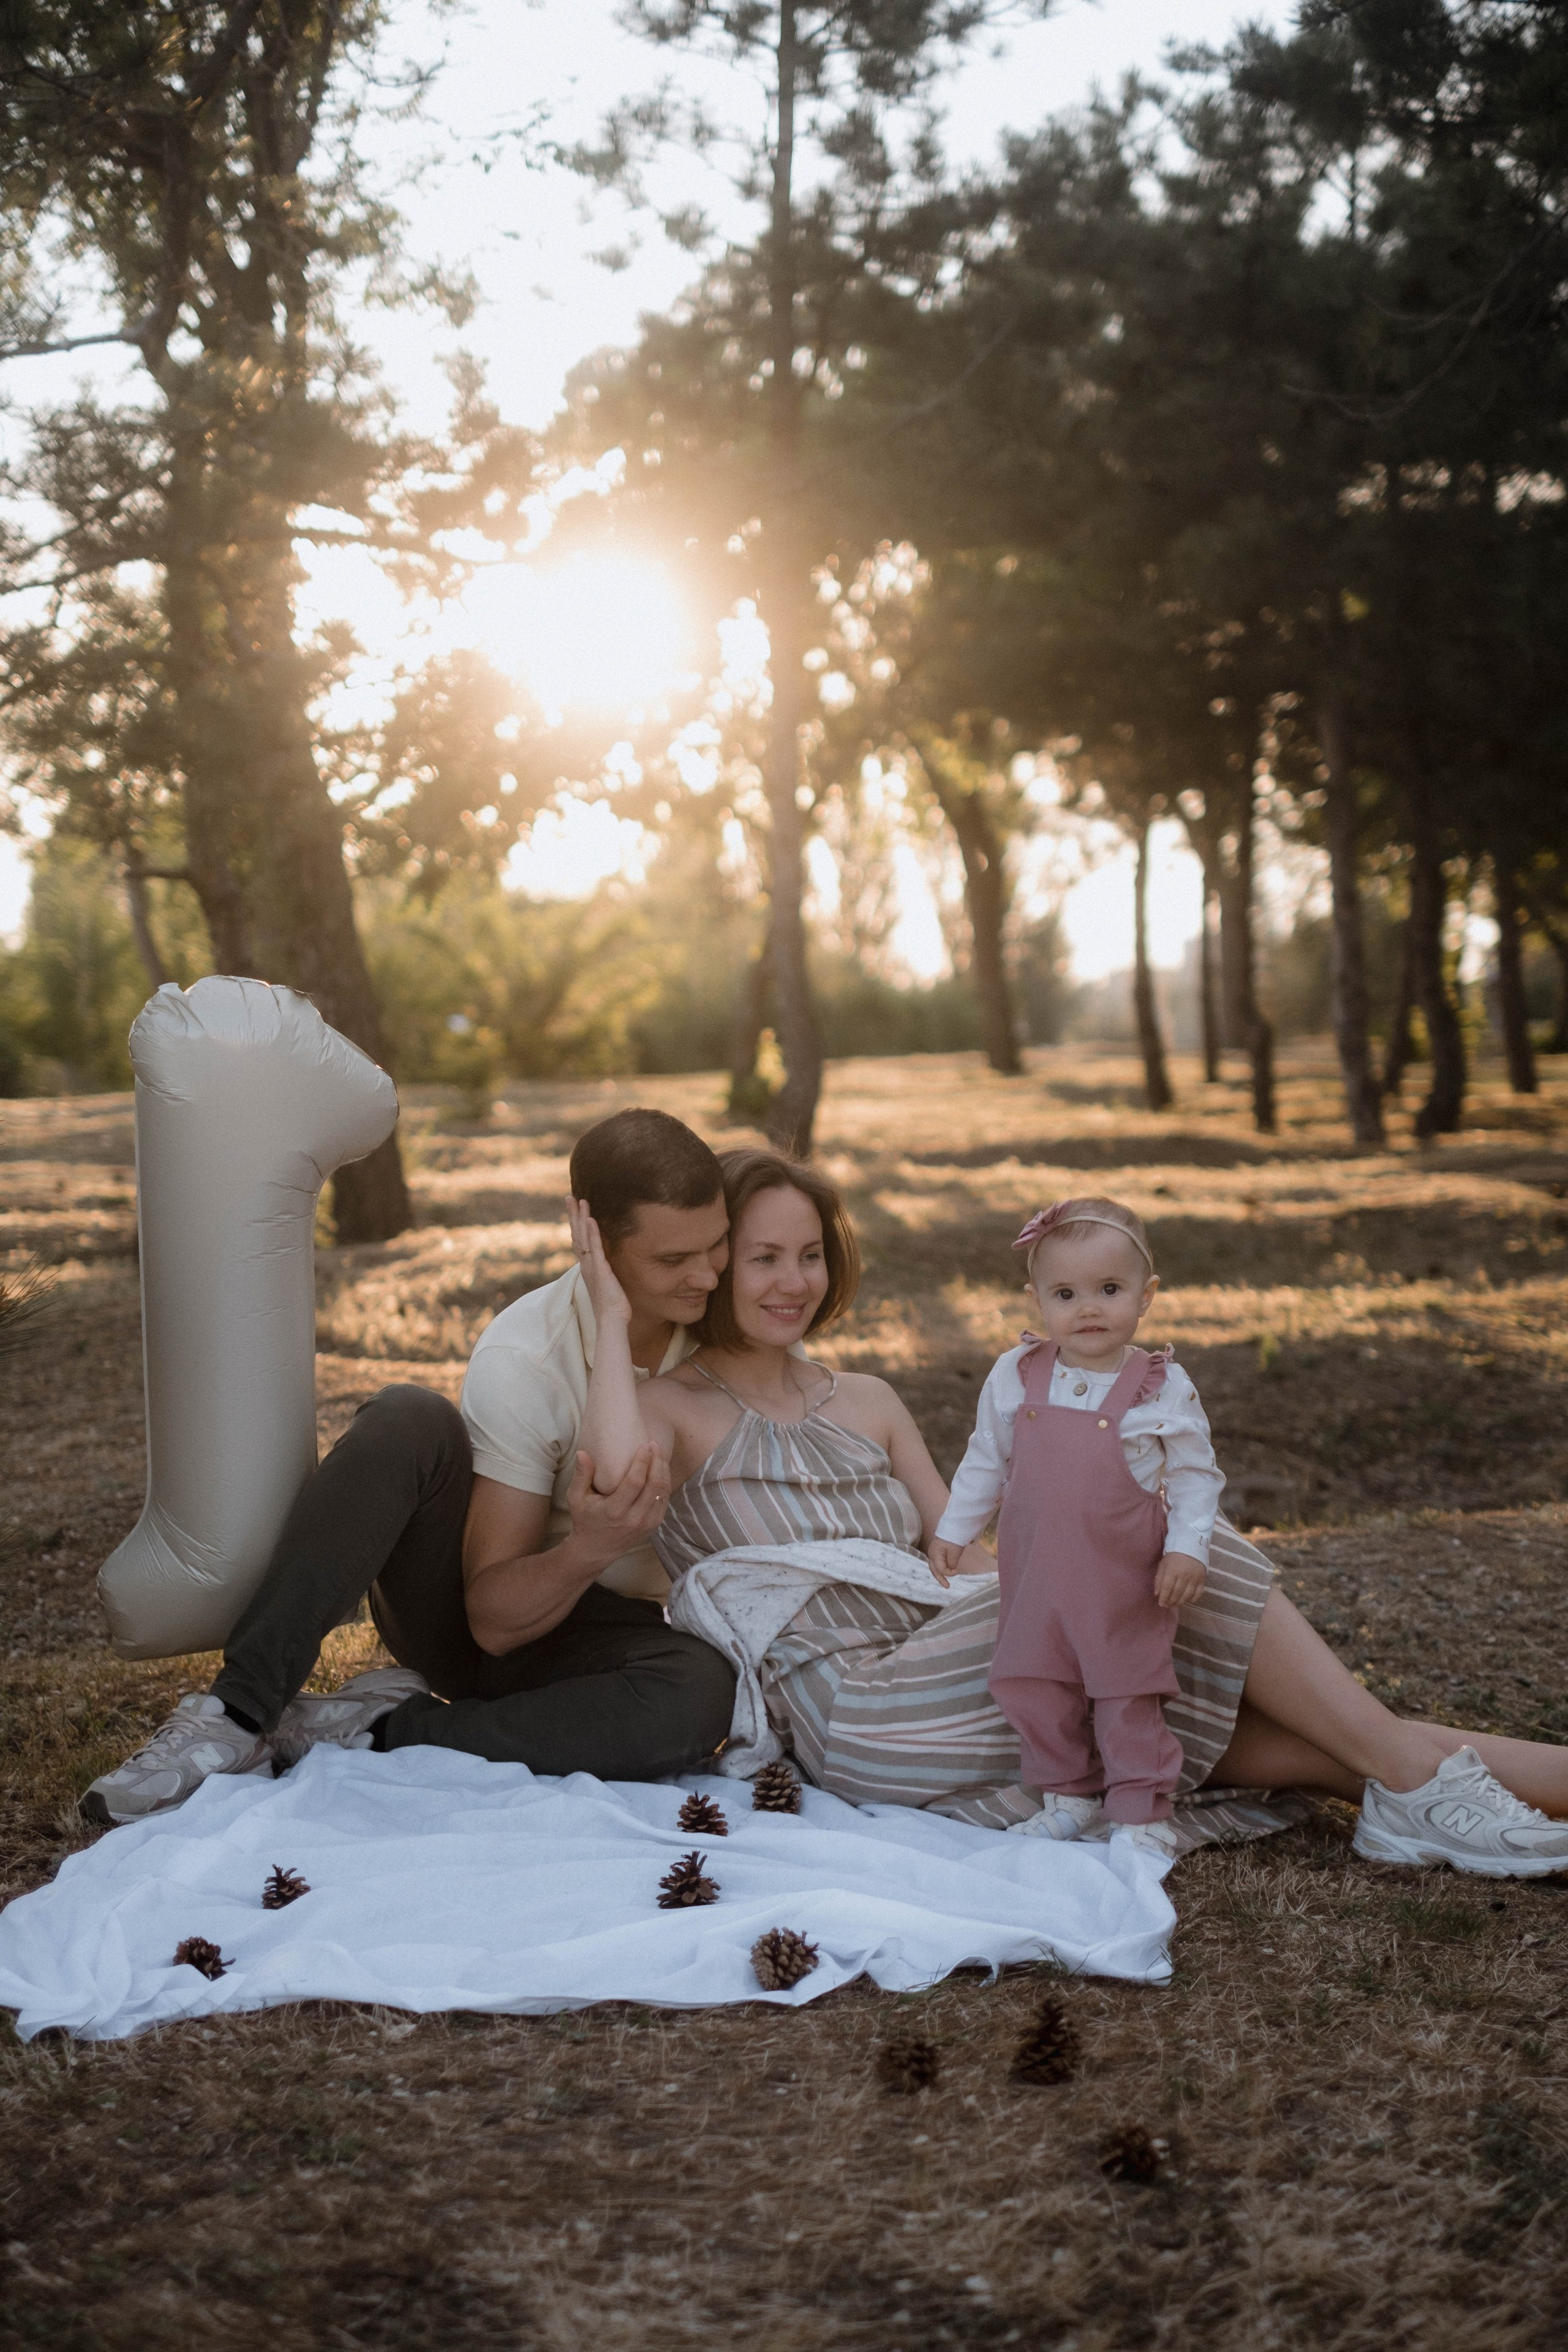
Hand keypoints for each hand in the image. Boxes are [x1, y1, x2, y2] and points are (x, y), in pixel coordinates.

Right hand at [566, 1444, 671, 1561]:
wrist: (596, 1549)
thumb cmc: (585, 1519)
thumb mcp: (575, 1498)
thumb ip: (581, 1475)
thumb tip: (583, 1453)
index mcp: (614, 1511)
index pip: (635, 1482)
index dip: (643, 1462)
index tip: (645, 1445)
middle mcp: (633, 1519)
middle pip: (654, 1485)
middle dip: (657, 1461)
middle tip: (655, 1444)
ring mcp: (646, 1524)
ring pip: (663, 1492)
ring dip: (664, 1470)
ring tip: (660, 1452)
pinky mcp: (653, 1525)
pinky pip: (665, 1500)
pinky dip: (665, 1482)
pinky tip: (661, 1468)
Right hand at [567, 1197, 630, 1327]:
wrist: (611, 1320)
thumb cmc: (611, 1306)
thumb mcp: (606, 1284)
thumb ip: (603, 1274)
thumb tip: (604, 1267)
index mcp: (587, 1267)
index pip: (579, 1240)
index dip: (576, 1224)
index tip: (574, 1209)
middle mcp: (586, 1264)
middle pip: (576, 1234)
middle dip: (573, 1215)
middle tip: (569, 1197)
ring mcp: (591, 1266)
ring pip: (583, 1237)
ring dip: (581, 1218)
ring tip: (579, 1200)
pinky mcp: (600, 1269)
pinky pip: (595, 1247)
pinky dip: (592, 1233)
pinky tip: (590, 1219)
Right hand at [927, 1536, 993, 1587]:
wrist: (954, 1525)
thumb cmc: (954, 1538)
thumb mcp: (955, 1552)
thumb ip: (952, 1564)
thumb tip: (950, 1570)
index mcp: (935, 1554)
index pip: (941, 1569)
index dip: (950, 1572)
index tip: (958, 1570)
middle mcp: (931, 1554)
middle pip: (934, 1570)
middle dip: (940, 1578)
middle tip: (947, 1587)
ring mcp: (933, 1552)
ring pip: (934, 1567)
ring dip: (940, 1574)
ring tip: (945, 1582)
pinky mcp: (937, 1551)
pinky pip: (937, 1562)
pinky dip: (941, 1568)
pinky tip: (945, 1572)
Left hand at [1155, 1550, 1205, 1609]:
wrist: (1191, 1547)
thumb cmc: (1173, 1557)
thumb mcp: (1163, 1565)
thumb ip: (1159, 1579)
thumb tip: (1157, 1594)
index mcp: (1172, 1570)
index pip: (1167, 1588)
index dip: (1163, 1598)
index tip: (1161, 1604)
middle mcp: (1184, 1575)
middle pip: (1177, 1593)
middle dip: (1171, 1601)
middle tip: (1167, 1605)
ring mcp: (1194, 1578)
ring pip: (1187, 1595)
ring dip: (1180, 1602)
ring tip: (1175, 1604)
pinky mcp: (1202, 1580)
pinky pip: (1198, 1594)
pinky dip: (1192, 1600)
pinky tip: (1186, 1601)